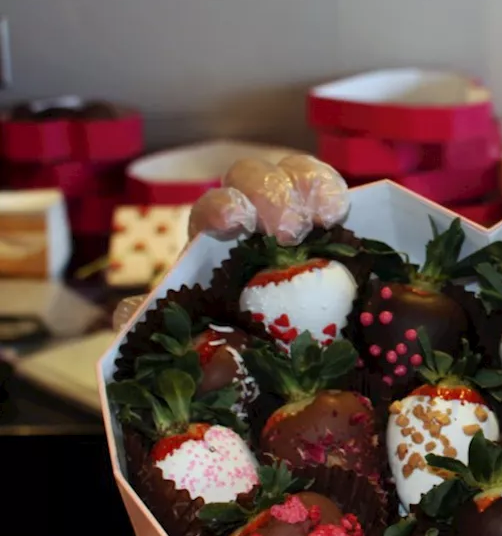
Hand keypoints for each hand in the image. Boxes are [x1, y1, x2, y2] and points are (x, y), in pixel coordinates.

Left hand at [110, 155, 349, 330]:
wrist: (287, 363)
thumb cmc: (239, 344)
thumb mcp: (194, 338)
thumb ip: (159, 324)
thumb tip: (128, 313)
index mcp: (216, 244)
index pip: (212, 209)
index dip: (223, 208)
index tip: (233, 224)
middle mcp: (254, 217)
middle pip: (251, 177)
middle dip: (269, 193)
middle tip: (289, 231)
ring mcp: (296, 213)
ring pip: (292, 172)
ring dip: (306, 185)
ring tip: (323, 219)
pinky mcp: (330, 224)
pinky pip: (329, 189)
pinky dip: (333, 191)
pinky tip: (340, 213)